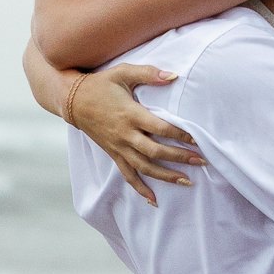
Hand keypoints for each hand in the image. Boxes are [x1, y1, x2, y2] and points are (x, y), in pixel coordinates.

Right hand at [64, 64, 204, 203]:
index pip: (160, 128)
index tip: (197, 140)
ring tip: (187, 181)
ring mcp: (119, 147)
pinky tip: (154, 200)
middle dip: (180, 158)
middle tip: (201, 162)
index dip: (180, 135)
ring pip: (145, 167)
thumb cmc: (100, 85)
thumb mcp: (123, 73)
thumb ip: (149, 73)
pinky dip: (141, 189)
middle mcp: (125, 134)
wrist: (73, 100)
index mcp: (130, 114)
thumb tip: (173, 76)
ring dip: (167, 176)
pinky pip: (128, 175)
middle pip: (156, 152)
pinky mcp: (113, 154)